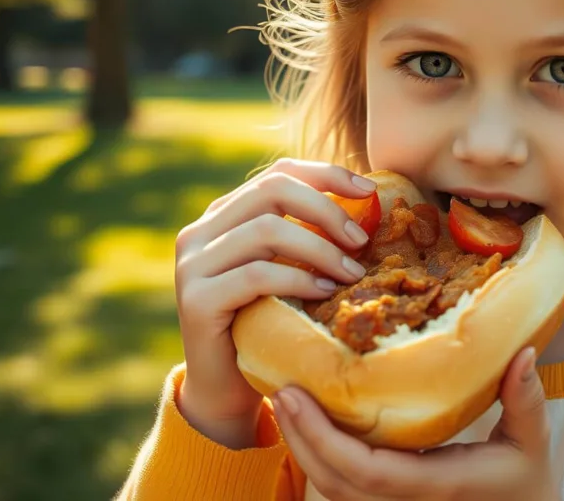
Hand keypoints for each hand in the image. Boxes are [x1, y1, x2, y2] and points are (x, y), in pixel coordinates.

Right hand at [173, 159, 376, 446]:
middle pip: (272, 190)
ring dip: (320, 249)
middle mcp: (202, 231)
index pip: (279, 173)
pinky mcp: (196, 299)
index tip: (370, 191)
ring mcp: (193, 263)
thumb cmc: (270, 323)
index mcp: (225, 215)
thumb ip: (310, 235)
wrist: (227, 390)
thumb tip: (370, 203)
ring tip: (352, 272)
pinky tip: (325, 291)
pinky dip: (298, 278)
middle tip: (361, 239)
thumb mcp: (291, 269)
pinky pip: (256, 274)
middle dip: (327, 210)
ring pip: (266, 230)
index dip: (327, 174)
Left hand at [273, 347, 558, 500]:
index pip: (367, 472)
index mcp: (437, 486)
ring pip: (333, 491)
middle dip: (301, 438)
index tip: (297, 395)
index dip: (324, 438)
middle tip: (281, 389)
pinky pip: (344, 489)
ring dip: (304, 448)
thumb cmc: (527, 483)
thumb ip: (526, 398)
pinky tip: (312, 425)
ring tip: (289, 402)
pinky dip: (321, 459)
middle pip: (334, 483)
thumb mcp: (533, 441)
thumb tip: (523, 350)